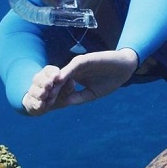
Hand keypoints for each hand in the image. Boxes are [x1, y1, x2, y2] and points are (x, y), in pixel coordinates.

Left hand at [20, 49, 138, 115]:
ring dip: (54, 83)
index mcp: (76, 78)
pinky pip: (72, 66)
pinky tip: (58, 80)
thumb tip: (65, 103)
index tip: (46, 107)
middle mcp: (74, 70)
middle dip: (50, 91)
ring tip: (46, 93)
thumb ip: (79, 97)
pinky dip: (65, 72)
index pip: (61, 87)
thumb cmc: (110, 80)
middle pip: (59, 81)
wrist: (125, 68)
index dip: (54, 97)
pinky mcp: (85, 59)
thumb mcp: (92, 93)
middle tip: (41, 102)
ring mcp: (78, 64)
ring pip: (63, 74)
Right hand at [21, 65, 68, 115]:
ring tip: (44, 95)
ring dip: (40, 92)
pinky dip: (37, 104)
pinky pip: (32, 102)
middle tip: (49, 84)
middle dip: (44, 82)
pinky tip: (41, 105)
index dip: (52, 73)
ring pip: (34, 90)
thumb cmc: (57, 95)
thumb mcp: (65, 91)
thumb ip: (68, 88)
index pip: (49, 70)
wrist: (41, 105)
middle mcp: (39, 81)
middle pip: (39, 79)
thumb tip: (72, 82)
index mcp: (48, 75)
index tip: (57, 77)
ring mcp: (33, 91)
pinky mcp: (30, 101)